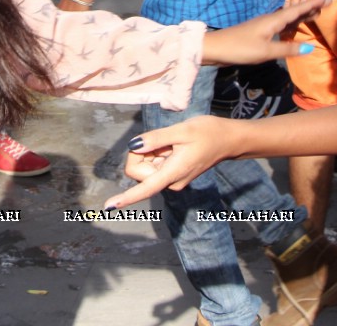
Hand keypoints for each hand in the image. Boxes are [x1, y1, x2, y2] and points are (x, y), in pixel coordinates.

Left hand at [102, 115, 239, 208]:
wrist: (228, 140)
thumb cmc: (208, 133)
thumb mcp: (181, 130)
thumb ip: (156, 138)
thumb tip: (134, 146)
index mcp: (173, 173)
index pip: (145, 189)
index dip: (126, 198)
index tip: (108, 207)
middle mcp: (171, 182)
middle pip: (139, 171)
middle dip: (143, 153)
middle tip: (162, 140)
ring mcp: (172, 180)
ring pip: (146, 168)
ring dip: (152, 153)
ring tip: (171, 143)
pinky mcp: (173, 175)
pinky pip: (155, 166)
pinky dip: (157, 154)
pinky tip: (173, 146)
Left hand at [201, 0, 328, 65]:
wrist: (215, 48)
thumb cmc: (240, 48)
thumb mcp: (266, 51)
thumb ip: (287, 49)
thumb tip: (311, 47)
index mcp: (273, 20)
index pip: (298, 10)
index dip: (313, 4)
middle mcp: (270, 19)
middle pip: (293, 12)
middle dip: (309, 8)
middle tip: (325, 5)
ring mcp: (263, 26)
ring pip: (287, 19)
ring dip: (300, 17)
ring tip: (313, 16)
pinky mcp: (258, 33)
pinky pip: (280, 26)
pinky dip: (290, 25)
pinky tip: (291, 31)